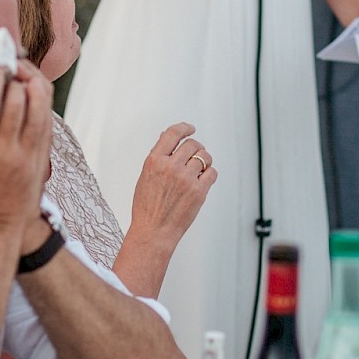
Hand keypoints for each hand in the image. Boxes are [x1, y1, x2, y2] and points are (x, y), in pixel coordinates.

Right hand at [129, 123, 216, 247]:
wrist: (153, 231)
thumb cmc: (147, 207)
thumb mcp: (145, 177)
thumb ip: (157, 157)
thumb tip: (167, 138)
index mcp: (154, 161)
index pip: (172, 134)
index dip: (184, 128)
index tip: (190, 128)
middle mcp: (170, 167)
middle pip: (192, 144)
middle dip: (196, 147)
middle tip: (195, 154)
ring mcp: (186, 178)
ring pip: (204, 157)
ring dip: (204, 160)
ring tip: (200, 169)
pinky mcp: (199, 191)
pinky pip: (212, 172)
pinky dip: (210, 174)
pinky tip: (203, 179)